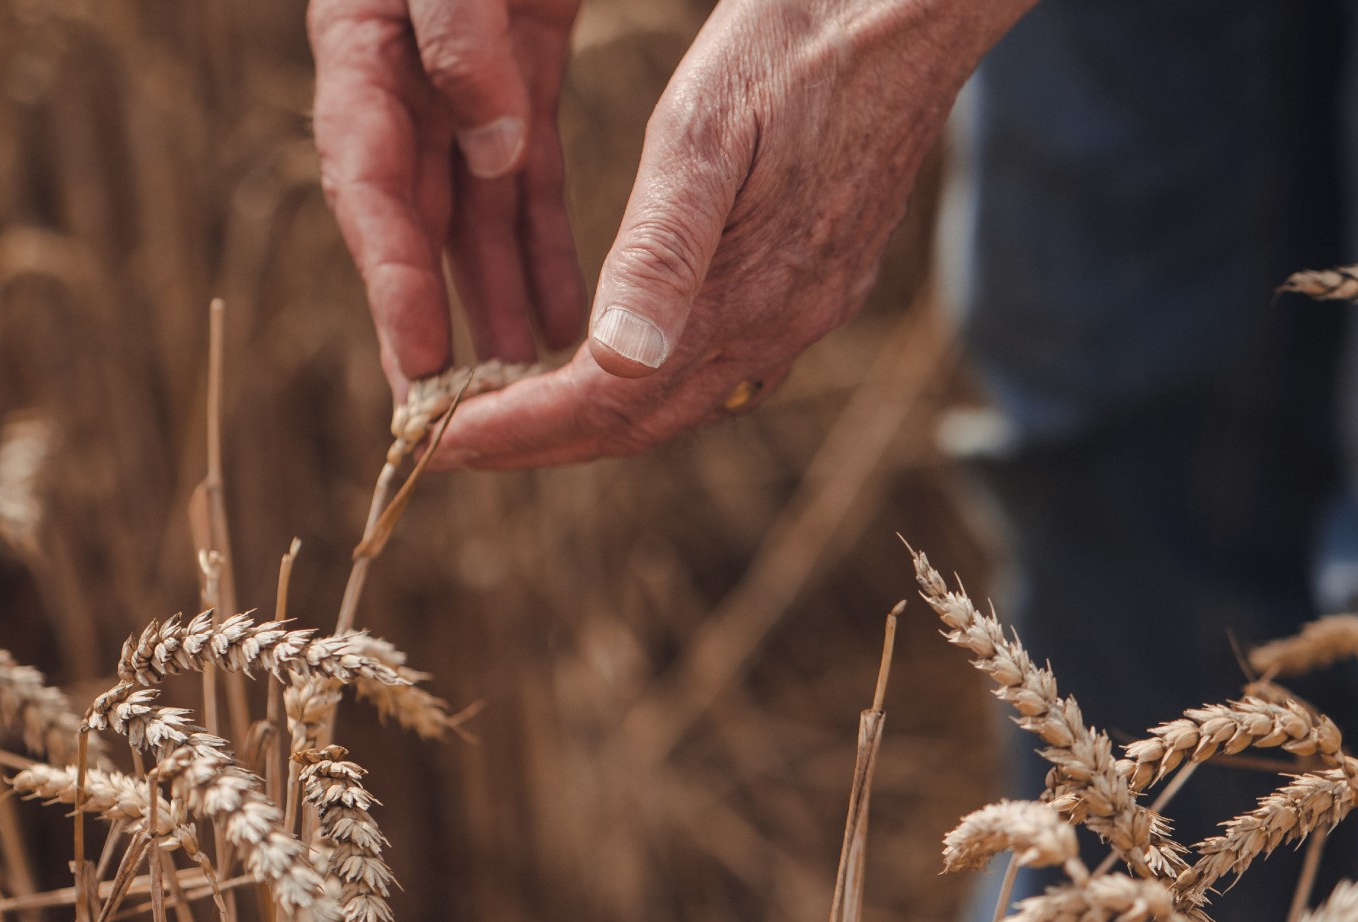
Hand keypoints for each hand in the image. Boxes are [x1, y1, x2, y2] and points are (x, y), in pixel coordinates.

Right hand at [310, 0, 586, 396]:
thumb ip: (459, 41)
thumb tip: (492, 153)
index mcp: (361, 52)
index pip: (369, 184)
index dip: (392, 278)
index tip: (420, 358)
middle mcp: (401, 86)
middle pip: (413, 221)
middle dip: (429, 320)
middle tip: (449, 414)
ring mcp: (463, 89)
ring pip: (478, 214)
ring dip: (497, 300)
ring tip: (524, 385)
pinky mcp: (524, 76)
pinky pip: (533, 178)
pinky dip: (547, 249)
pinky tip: (562, 319)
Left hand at [428, 0, 1035, 468]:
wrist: (919, 7)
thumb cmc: (798, 41)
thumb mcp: (705, 127)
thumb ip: (662, 249)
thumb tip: (615, 363)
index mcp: (744, 290)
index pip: (610, 401)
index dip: (520, 431)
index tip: (438, 441)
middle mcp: (784, 318)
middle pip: (646, 421)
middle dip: (544, 442)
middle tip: (454, 441)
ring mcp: (813, 302)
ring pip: (688, 398)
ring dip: (599, 417)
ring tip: (519, 409)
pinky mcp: (827, 274)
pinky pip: (729, 359)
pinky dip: (656, 377)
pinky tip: (626, 356)